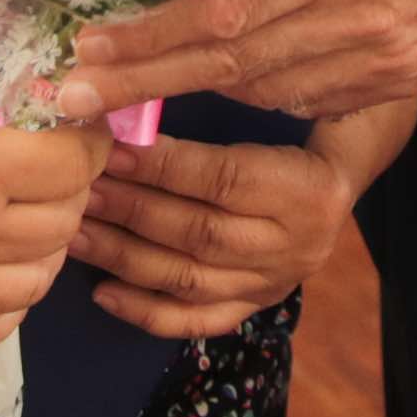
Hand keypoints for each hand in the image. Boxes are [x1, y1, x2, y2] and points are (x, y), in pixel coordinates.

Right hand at [0, 47, 110, 355]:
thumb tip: (9, 93)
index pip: (70, 166)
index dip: (87, 142)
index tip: (77, 126)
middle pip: (62, 223)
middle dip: (72, 188)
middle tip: (52, 164)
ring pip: (35, 283)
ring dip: (47, 247)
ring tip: (27, 217)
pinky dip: (7, 308)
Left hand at [57, 0, 416, 122]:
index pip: (222, 16)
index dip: (145, 42)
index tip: (81, 54)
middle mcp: (362, 29)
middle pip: (228, 69)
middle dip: (142, 83)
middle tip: (63, 97)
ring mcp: (389, 63)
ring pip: (268, 91)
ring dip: (196, 88)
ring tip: (127, 86)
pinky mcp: (411, 77)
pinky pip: (315, 97)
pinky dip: (258, 89)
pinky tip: (223, 77)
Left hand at [73, 102, 416, 339]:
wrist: (340, 175)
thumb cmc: (300, 125)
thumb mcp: (279, 104)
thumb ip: (223, 101)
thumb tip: (136, 96)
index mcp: (307, 188)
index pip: (223, 178)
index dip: (161, 164)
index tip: (109, 147)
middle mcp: (296, 245)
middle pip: (200, 233)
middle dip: (131, 210)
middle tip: (79, 188)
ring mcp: (275, 282)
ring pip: (190, 279)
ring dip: (124, 257)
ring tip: (76, 231)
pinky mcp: (257, 304)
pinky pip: (198, 320)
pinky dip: (147, 312)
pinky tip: (103, 293)